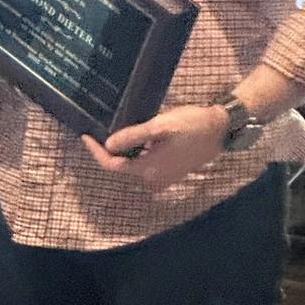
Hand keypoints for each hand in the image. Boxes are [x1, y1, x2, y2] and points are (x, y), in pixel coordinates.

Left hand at [81, 104, 227, 190]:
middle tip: (96, 129)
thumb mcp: (159, 127)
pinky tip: (134, 134)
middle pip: (122, 166)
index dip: (96, 152)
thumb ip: (133, 136)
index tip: (85, 135)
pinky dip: (136, 150)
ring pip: (134, 163)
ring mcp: (164, 176)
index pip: (113, 165)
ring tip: (112, 129)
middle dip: (108, 150)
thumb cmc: (191, 125)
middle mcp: (155, 179)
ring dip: (123, 149)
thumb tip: (108, 145)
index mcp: (150, 170)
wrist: (220, 129)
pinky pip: (145, 162)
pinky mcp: (170, 170)